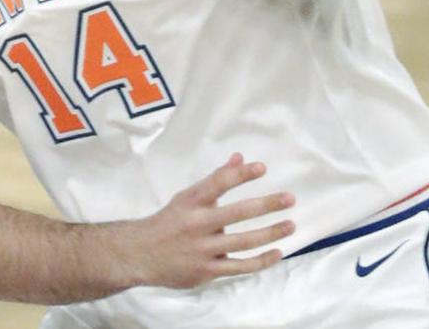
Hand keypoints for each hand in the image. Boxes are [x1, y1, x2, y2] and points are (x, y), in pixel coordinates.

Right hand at [123, 153, 295, 289]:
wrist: (138, 255)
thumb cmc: (170, 221)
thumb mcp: (189, 196)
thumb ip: (217, 178)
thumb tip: (241, 157)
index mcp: (192, 202)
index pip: (218, 183)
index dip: (240, 175)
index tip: (262, 167)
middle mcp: (197, 225)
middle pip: (236, 213)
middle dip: (266, 205)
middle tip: (289, 198)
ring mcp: (202, 250)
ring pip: (242, 242)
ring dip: (270, 233)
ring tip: (290, 225)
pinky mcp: (205, 271)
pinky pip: (238, 267)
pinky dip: (260, 261)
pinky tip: (277, 252)